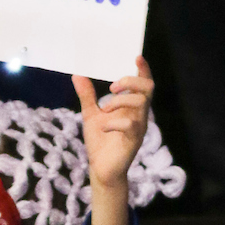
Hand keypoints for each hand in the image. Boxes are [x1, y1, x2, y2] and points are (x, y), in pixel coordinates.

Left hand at [72, 56, 153, 189]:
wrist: (101, 168)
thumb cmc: (100, 141)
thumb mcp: (90, 114)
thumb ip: (87, 95)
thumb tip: (77, 74)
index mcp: (132, 106)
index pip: (143, 83)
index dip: (143, 70)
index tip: (137, 56)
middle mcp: (139, 114)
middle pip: (148, 88)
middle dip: (130, 81)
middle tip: (111, 87)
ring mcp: (138, 127)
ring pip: (140, 103)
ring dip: (119, 101)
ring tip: (104, 109)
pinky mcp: (133, 140)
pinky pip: (130, 124)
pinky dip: (113, 122)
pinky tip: (103, 126)